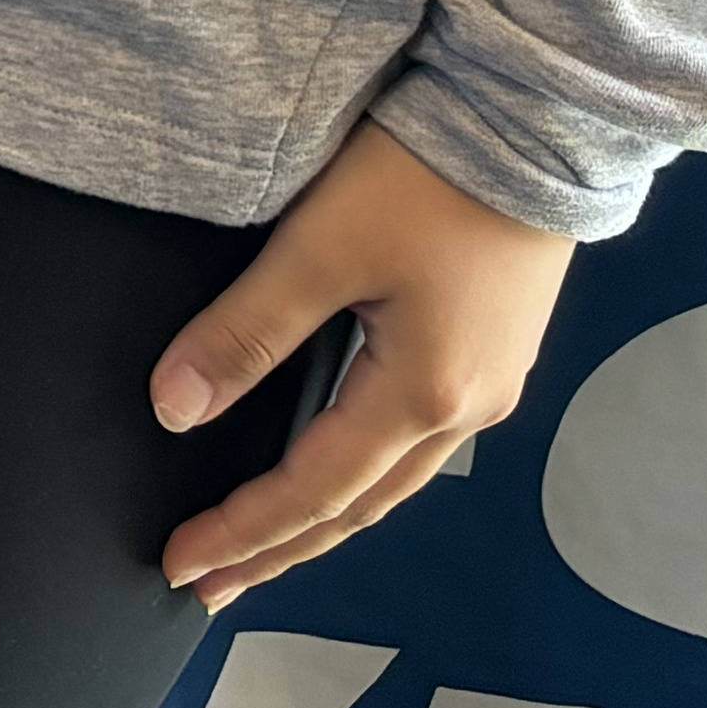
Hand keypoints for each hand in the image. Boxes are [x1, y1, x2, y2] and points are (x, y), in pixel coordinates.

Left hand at [150, 119, 572, 606]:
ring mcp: (490, 383)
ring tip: (262, 548)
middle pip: (358, 506)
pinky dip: (362, 475)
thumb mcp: (318, 248)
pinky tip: (336, 471)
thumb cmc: (422, 177)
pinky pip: (416, 442)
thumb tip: (172, 408)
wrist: (533, 120)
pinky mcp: (493, 351)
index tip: (179, 564)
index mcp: (423, 395)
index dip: (242, 531)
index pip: (313, 492)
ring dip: (324, 519)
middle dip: (280, 550)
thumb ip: (244, 332)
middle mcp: (468, 408)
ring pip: (393, 480)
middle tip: (210, 587)